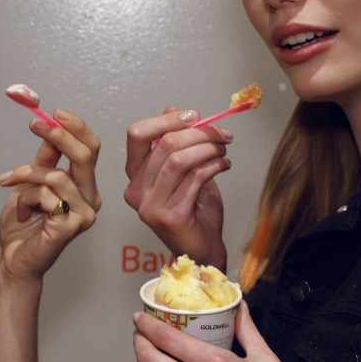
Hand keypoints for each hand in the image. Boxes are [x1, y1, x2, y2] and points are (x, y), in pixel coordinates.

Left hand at [0, 109, 99, 282]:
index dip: (75, 127)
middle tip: (35, 125)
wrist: (12, 259)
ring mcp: (85, 213)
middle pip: (85, 155)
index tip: (54, 113)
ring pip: (57, 175)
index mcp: (84, 186)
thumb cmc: (22, 227)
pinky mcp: (72, 226)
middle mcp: (90, 198)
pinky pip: (48, 195)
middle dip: (58, 136)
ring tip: (12, 187)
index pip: (91, 148)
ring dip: (27, 177)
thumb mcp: (30, 182)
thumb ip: (45, 159)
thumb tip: (50, 126)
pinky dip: (27, 198)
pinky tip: (22, 211)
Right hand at [124, 108, 230, 267]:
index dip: (166, 120)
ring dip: (208, 147)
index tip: (193, 116)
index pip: (137, 135)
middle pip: (164, 144)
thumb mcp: (186, 171)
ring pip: (178, 159)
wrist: (203, 251)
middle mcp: (136, 191)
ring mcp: (150, 206)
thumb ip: (176, 143)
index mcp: (136, 176)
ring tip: (223, 148)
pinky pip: (194, 178)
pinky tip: (224, 164)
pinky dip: (214, 165)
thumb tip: (173, 110)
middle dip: (199, 132)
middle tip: (221, 133)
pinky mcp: (170, 216)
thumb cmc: (195, 213)